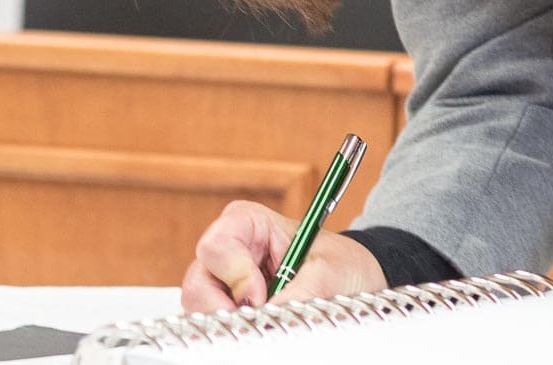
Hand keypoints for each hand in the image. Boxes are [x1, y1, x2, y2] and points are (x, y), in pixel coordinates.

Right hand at [181, 199, 385, 311]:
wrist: (353, 279)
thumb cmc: (341, 262)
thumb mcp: (329, 271)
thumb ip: (299, 292)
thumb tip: (271, 317)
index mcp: (247, 223)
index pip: (217, 246)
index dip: (235, 274)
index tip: (260, 296)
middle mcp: (229, 250)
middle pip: (199, 282)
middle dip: (224, 308)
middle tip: (257, 322)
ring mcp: (224, 281)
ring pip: (201, 307)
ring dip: (231, 321)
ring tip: (265, 325)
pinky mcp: (229, 307)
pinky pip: (216, 323)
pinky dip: (235, 330)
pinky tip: (259, 329)